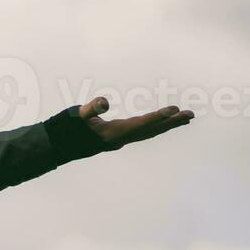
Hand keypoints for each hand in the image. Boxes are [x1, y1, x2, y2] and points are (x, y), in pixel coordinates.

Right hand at [77, 96, 193, 149]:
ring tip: (185, 118)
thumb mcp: (77, 115)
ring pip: (148, 133)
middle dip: (171, 123)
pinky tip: (161, 123)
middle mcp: (120, 139)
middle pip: (150, 131)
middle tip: (191, 115)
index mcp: (113, 134)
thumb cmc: (66, 129)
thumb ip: (91, 108)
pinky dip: (155, 126)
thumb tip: (104, 102)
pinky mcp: (118, 138)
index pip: (140, 124)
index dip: (158, 117)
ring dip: (167, 125)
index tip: (175, 110)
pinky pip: (142, 132)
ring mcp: (120, 140)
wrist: (58, 146)